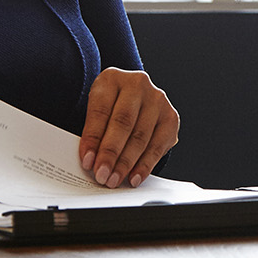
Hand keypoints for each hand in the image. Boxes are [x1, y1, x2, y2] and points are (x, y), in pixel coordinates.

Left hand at [81, 68, 179, 187]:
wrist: (132, 99)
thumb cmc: (109, 108)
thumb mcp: (96, 111)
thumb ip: (93, 131)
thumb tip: (91, 162)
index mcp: (112, 78)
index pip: (101, 111)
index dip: (93, 138)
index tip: (87, 161)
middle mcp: (138, 84)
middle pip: (123, 123)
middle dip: (111, 153)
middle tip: (102, 175)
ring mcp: (157, 99)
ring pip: (141, 136)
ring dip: (126, 163)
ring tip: (114, 180)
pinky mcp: (171, 117)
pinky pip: (158, 145)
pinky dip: (145, 165)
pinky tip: (134, 177)